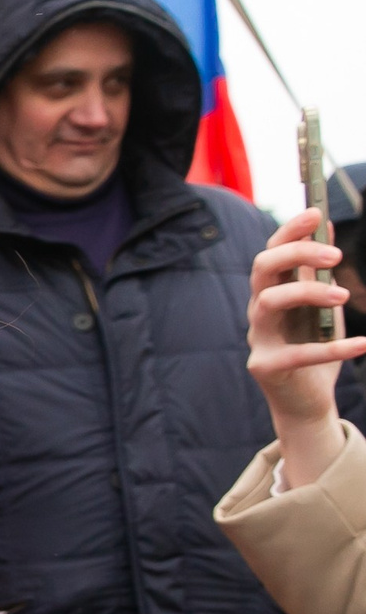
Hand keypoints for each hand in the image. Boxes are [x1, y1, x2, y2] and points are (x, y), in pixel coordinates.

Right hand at [246, 208, 365, 488]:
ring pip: (269, 302)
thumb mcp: (323, 302)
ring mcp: (258, 338)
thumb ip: (319, 270)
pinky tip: (364, 343)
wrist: (306, 400)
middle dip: (296, 253)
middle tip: (336, 256)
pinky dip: (336, 347)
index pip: (271, 251)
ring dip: (308, 292)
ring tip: (344, 296)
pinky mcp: (266, 367)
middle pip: (262, 269)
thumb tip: (326, 225)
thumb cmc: (315, 346)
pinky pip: (298, 353)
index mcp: (272, 291)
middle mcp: (258, 310)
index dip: (289, 230)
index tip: (316, 213)